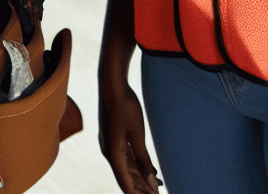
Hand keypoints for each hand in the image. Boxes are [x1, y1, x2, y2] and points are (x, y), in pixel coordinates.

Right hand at [99, 77, 159, 193]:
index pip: (126, 185)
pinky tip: (147, 165)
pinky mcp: (112, 136)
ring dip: (140, 175)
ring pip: (125, 167)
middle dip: (142, 187)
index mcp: (113, 155)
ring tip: (157, 181)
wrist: (112, 84)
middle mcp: (108, 152)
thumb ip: (144, 161)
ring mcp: (109, 143)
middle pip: (126, 177)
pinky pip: (124, 156)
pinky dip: (136, 163)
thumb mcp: (137, 135)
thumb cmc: (125, 107)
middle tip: (159, 192)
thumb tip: (151, 184)